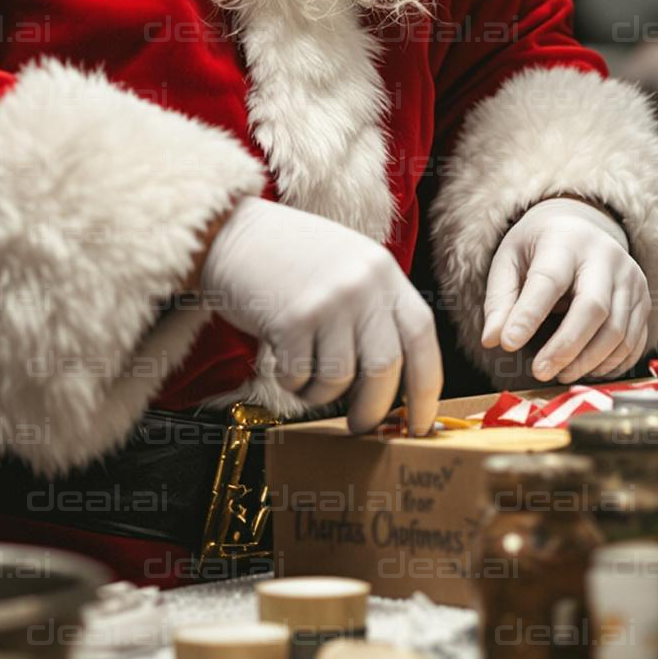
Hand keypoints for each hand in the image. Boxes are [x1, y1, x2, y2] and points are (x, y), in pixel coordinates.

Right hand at [201, 196, 442, 434]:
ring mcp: (327, 301)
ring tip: (306, 377)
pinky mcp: (290, 320)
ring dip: (322, 394)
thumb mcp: (348, 266)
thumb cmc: (291, 259)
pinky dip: (292, 384)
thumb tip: (395, 385)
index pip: (421, 336)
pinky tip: (280, 361)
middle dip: (373, 409)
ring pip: (340, 380)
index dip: (426, 388)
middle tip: (360, 425)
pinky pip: (301, 378)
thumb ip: (375, 311)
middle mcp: (361, 284)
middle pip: (385, 368)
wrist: (231, 233)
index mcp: (383, 271)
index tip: (420, 423)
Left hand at [481, 198, 650, 385]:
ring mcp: (631, 278)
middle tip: (539, 372)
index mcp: (565, 240)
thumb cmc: (540, 248)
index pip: (549, 280)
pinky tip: (587, 369)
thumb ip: (500, 300)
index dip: (529, 315)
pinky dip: (611, 363)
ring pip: (617, 330)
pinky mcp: (644, 300)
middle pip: (593, 308)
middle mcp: (606, 255)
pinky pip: (634, 341)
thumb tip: (493, 340)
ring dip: (588, 361)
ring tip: (560, 373)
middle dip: (566, 347)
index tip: (509, 344)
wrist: (581, 228)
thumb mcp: (509, 261)